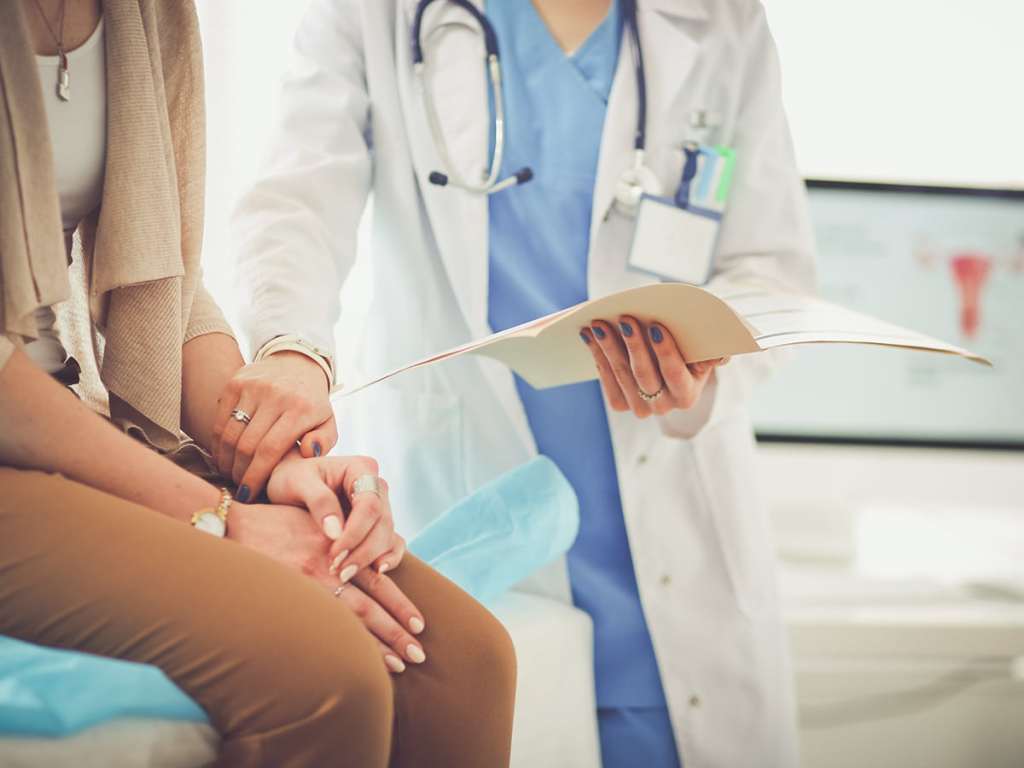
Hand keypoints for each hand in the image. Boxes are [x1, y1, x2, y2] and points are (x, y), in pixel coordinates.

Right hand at [211, 352, 337, 501]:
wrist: (297, 363)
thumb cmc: (312, 403)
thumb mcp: (328, 422)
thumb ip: (324, 442)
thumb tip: (308, 453)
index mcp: (301, 409)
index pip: (270, 450)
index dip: (255, 477)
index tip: (248, 494)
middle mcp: (275, 395)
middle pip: (246, 445)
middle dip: (240, 473)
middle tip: (240, 487)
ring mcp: (253, 387)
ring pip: (230, 434)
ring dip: (226, 460)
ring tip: (231, 473)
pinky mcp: (236, 382)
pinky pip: (220, 419)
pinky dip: (218, 442)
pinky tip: (223, 455)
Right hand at [228, 502, 424, 671]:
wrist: (230, 525)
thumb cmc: (271, 523)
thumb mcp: (313, 522)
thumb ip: (338, 540)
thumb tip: (363, 562)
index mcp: (338, 547)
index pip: (378, 580)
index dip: (400, 604)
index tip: (420, 624)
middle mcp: (328, 567)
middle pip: (372, 605)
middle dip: (397, 630)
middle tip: (419, 653)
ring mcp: (307, 584)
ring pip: (352, 619)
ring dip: (377, 644)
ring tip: (400, 664)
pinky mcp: (288, 596)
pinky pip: (321, 626)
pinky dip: (342, 643)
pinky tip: (355, 663)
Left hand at [266, 453, 405, 582]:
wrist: (286, 486)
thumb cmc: (290, 479)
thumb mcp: (296, 482)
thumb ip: (318, 501)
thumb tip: (335, 532)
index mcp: (361, 469)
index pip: (370, 504)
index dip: (356, 531)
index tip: (335, 553)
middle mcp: (376, 487)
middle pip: (383, 522)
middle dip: (363, 550)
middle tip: (339, 571)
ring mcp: (379, 507)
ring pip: (388, 535)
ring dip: (370, 558)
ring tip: (344, 575)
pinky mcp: (376, 525)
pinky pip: (392, 543)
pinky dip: (388, 558)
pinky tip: (376, 572)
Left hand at [580, 316, 728, 418]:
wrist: (673, 363)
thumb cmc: (691, 348)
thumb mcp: (706, 348)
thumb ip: (715, 350)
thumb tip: (721, 355)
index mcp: (688, 395)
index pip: (675, 373)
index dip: (665, 350)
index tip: (656, 326)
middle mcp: (664, 407)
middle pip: (645, 375)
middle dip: (633, 344)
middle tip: (624, 318)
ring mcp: (641, 408)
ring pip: (622, 375)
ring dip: (608, 347)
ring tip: (599, 323)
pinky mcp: (621, 403)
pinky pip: (607, 380)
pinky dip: (598, 356)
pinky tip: (590, 336)